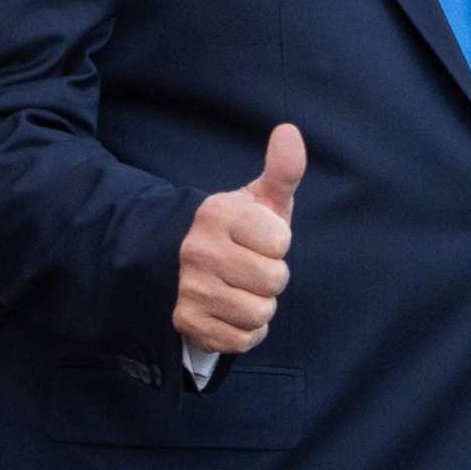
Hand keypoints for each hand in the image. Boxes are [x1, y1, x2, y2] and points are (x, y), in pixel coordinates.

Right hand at [173, 123, 301, 354]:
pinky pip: (244, 339)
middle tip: (249, 267)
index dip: (276, 244)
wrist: (181, 267)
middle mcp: (197, 250)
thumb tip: (289, 130)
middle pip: (274, 280)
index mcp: (217, 213)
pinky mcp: (186, 323)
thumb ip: (282, 170)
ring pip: (260, 312)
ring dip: (259, 306)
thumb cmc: (238, 232)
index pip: (280, 242)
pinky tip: (230, 312)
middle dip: (271, 277)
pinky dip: (245, 331)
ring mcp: (189, 288)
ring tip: (240, 289)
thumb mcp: (260, 200)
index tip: (259, 239)